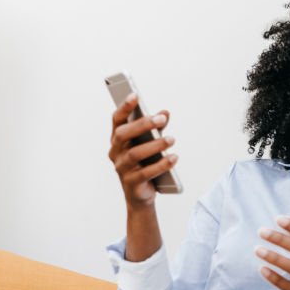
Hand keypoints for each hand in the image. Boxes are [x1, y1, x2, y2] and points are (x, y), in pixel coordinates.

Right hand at [108, 93, 177, 208]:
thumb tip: (165, 113)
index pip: (117, 120)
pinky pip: (145, 172)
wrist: (141, 194)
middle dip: (143, 124)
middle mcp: (116, 152)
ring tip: (171, 140)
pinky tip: (174, 158)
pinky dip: (161, 164)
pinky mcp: (131, 183)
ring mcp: (121, 168)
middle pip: (124, 134)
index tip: (135, 95)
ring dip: (155, 145)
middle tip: (161, 119)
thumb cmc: (144, 163)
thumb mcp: (151, 143)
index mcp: (118, 139)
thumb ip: (157, 128)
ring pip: (135, 153)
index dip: (124, 107)